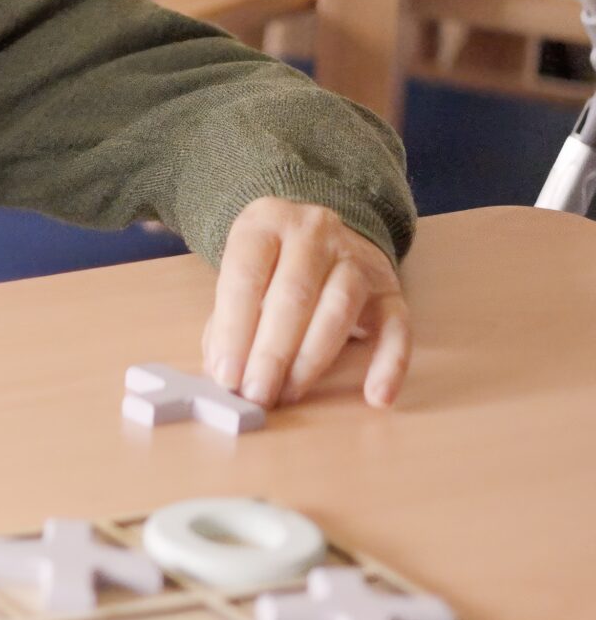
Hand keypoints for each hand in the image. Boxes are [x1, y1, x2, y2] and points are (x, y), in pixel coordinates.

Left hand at [201, 197, 410, 409]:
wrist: (322, 239)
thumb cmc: (270, 268)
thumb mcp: (242, 278)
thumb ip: (226, 322)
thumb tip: (223, 374)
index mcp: (265, 222)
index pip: (245, 276)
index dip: (233, 329)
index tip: (226, 375)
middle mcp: (313, 231)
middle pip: (293, 295)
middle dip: (271, 353)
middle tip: (256, 394)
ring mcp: (357, 257)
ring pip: (339, 309)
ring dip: (310, 360)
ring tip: (288, 394)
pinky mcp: (390, 288)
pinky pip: (397, 328)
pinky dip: (390, 364)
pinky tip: (377, 397)